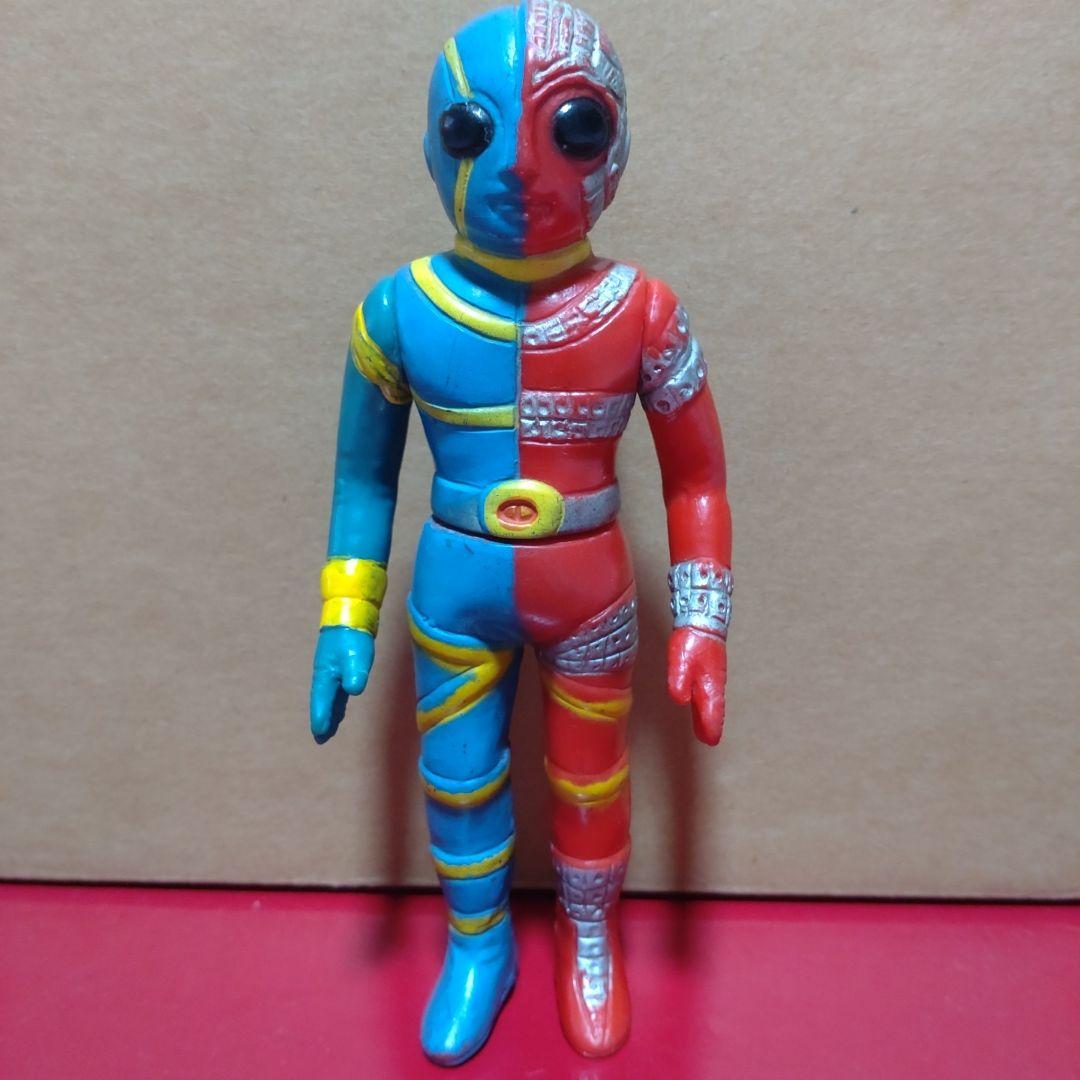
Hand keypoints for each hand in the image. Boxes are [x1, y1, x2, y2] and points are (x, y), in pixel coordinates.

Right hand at [309, 626, 374, 743]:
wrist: (351, 614)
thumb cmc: (352, 637)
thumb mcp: (356, 656)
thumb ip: (354, 673)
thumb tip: (352, 690)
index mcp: (326, 674)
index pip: (322, 700)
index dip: (321, 716)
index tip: (319, 733)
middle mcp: (326, 674)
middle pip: (322, 701)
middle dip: (322, 718)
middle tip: (321, 738)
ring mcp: (332, 670)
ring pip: (329, 696)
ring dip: (329, 711)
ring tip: (329, 728)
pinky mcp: (341, 665)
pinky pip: (336, 689)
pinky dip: (336, 701)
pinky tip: (340, 707)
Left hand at [667, 627, 726, 745]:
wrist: (703, 617)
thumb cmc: (693, 638)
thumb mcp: (680, 660)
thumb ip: (679, 681)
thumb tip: (680, 701)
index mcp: (710, 683)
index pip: (712, 711)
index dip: (711, 726)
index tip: (711, 741)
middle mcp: (714, 681)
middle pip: (713, 708)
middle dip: (711, 724)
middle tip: (710, 740)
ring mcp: (713, 674)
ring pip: (711, 699)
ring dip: (709, 714)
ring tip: (705, 728)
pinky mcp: (709, 667)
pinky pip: (708, 690)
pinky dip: (706, 702)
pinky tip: (700, 702)